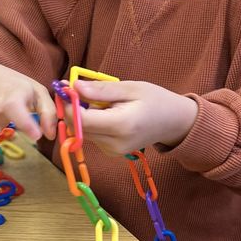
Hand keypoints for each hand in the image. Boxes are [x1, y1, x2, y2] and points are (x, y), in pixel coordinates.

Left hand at [73, 79, 196, 156]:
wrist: (174, 122)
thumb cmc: (155, 100)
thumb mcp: (131, 88)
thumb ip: (101, 90)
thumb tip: (74, 87)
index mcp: (121, 125)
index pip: (81, 121)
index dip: (68, 104)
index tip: (66, 87)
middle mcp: (115, 144)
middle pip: (78, 128)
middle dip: (72, 108)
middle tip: (75, 88)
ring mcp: (112, 151)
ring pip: (82, 133)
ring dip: (81, 115)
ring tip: (97, 99)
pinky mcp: (111, 153)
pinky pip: (91, 136)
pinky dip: (91, 123)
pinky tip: (104, 112)